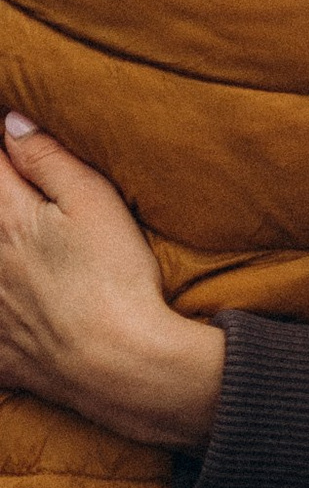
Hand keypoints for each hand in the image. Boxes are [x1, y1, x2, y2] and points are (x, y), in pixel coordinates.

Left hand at [0, 114, 225, 450]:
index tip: (13, 139)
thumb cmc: (113, 277)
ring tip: (30, 251)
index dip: (4, 148)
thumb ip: (48, 159)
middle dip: (5, 199)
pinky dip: (4, 314)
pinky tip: (16, 305)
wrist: (118, 365)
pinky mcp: (1, 352)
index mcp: (7, 220)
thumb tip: (11, 122)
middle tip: (28, 206)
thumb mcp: (93, 201)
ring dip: (7, 252)